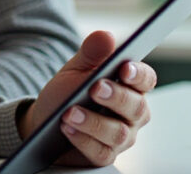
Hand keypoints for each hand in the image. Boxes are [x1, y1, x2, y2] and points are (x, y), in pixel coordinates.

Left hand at [19, 30, 157, 166]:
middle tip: (94, 88)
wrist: (45, 120)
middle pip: (136, 108)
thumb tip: (105, 36)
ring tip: (70, 112)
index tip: (124, 68)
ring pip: (118, 133)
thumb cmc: (66, 93)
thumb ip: (91, 53)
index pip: (145, 79)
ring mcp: (120, 137)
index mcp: (129, 87)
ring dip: (93, 121)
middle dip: (116, 97)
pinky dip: (82, 139)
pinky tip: (67, 128)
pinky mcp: (103, 155)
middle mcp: (131, 114)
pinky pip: (100, 151)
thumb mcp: (75, 69)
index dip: (139, 74)